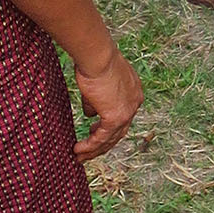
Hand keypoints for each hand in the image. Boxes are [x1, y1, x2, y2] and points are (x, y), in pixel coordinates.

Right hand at [73, 45, 142, 161]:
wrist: (98, 56)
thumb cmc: (95, 62)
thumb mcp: (97, 84)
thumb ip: (96, 101)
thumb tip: (90, 114)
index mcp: (133, 92)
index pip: (123, 115)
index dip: (109, 127)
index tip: (94, 131)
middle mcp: (135, 102)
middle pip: (120, 130)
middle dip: (103, 143)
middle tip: (88, 151)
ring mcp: (128, 111)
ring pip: (111, 138)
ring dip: (95, 149)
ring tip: (80, 156)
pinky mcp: (116, 117)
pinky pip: (102, 138)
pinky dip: (90, 146)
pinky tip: (78, 149)